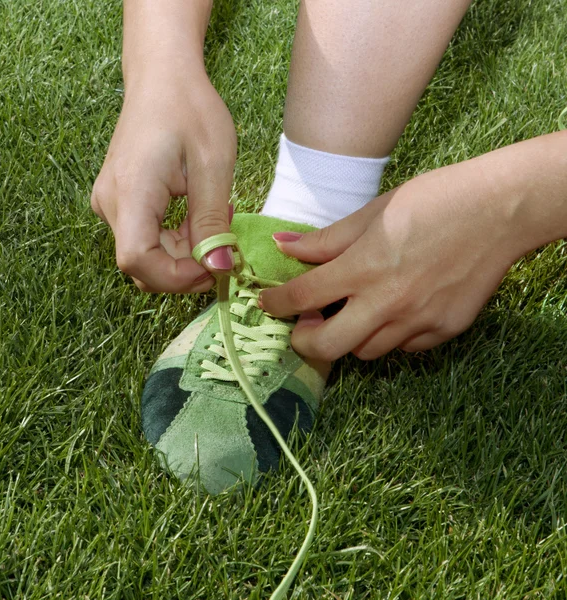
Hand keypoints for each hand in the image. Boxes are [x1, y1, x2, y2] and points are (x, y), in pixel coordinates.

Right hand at [91, 70, 236, 292]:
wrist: (163, 77)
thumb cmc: (190, 110)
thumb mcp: (212, 167)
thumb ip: (211, 222)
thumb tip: (218, 268)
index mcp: (129, 193)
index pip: (139, 261)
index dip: (178, 277)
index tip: (215, 266)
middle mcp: (110, 204)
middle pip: (144, 264)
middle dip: (188, 266)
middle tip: (224, 240)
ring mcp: (111, 204)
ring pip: (147, 254)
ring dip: (185, 252)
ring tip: (214, 219)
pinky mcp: (120, 203)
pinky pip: (146, 238)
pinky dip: (176, 240)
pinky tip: (197, 216)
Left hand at [259, 161, 520, 360]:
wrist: (500, 210)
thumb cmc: (434, 200)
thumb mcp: (373, 212)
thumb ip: (326, 239)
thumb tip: (284, 245)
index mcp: (363, 267)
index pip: (302, 296)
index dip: (276, 303)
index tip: (268, 303)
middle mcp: (387, 302)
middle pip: (327, 346)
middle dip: (304, 341)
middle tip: (304, 325)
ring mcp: (417, 321)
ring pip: (366, 351)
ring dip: (349, 336)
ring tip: (354, 312)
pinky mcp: (444, 330)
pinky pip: (404, 347)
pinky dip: (390, 335)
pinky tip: (395, 311)